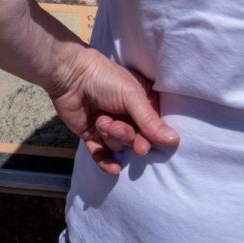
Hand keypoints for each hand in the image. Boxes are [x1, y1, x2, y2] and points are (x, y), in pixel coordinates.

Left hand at [47, 43, 179, 174]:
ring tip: (102, 122)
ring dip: (111, 138)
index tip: (144, 142)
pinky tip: (113, 168)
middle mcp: (127, 117)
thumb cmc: (104, 79)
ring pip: (119, 146)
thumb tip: (174, 141)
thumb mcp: (131, 96)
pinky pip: (101, 154)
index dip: (150, 138)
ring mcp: (109, 126)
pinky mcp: (91, 135)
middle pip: (137, 140)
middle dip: (127, 137)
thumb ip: (150, 121)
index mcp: (142, 104)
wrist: (69, 75)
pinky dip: (106, 162)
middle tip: (117, 128)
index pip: (154, 129)